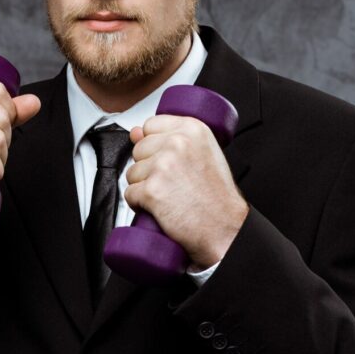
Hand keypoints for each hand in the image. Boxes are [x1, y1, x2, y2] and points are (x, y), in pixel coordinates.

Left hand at [124, 115, 248, 268]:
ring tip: (169, 195)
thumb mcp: (204, 154)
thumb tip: (135, 131)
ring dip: (143, 186)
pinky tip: (160, 207)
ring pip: (132, 172)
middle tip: (173, 182)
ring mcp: (163, 166)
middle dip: (148, 168)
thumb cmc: (217, 196)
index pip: (150, 125)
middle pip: (139, 149)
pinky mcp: (151, 190)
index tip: (167, 158)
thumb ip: (171, 138)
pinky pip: (130, 194)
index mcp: (192, 129)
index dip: (154, 145)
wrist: (225, 228)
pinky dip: (139, 204)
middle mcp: (177, 143)